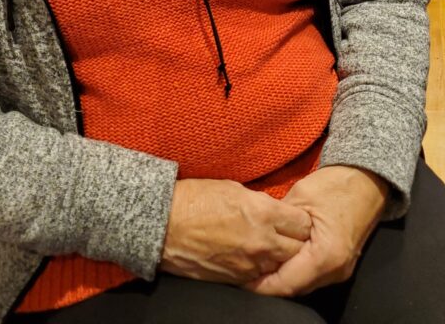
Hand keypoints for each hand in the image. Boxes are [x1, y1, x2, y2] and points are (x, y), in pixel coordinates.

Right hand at [160, 178, 311, 285]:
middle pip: (299, 249)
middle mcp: (262, 241)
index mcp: (263, 213)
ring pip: (282, 267)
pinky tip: (253, 258)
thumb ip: (260, 202)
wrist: (165, 224)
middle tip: (289, 235)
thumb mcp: (233, 188)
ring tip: (272, 247)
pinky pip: (261, 277)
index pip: (303, 223)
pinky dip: (261, 268)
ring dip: (281, 258)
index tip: (295, 219)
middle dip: (297, 242)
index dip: (301, 220)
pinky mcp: (237, 278)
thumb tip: (274, 210)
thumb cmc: (195, 199)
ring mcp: (250, 264)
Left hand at [247, 166, 388, 296]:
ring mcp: (341, 269)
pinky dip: (294, 271)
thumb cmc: (335, 185)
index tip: (240, 276)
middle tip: (244, 270)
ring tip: (257, 264)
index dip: (261, 284)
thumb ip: (279, 222)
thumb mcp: (300, 197)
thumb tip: (257, 236)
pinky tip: (278, 258)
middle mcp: (335, 270)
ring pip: (303, 284)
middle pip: (295, 288)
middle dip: (269, 283)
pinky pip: (312, 275)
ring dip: (281, 278)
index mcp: (326, 256)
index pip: (287, 283)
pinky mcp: (340, 263)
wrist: (367, 180)